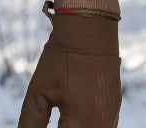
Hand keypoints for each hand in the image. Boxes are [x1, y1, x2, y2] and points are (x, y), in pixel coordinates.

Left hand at [17, 11, 120, 127]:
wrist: (90, 27)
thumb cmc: (62, 57)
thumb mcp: (40, 92)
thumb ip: (31, 124)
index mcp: (81, 124)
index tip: (44, 127)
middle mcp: (101, 126)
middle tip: (53, 123)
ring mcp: (111, 118)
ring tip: (62, 120)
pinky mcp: (115, 109)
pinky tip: (73, 120)